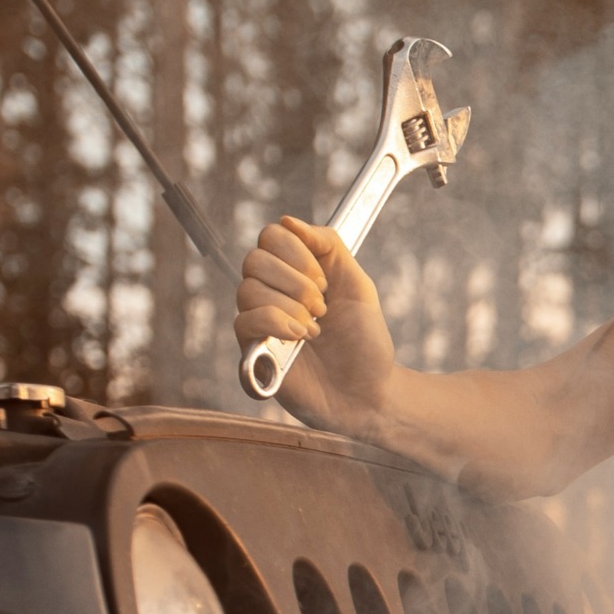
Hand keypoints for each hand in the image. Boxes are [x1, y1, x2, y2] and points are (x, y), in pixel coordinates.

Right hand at [234, 216, 397, 435]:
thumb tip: (289, 221)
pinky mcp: (251, 351)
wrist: (368, 393)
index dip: (296, 251)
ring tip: (315, 329)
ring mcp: (260, 322)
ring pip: (248, 290)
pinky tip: (301, 339)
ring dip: (290, 306)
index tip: (324, 279)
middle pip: (254, 259)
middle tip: (322, 306)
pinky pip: (244, 321)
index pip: (271, 237)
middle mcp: (272, 293)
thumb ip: (328, 246)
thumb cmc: (364, 342)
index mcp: (295, 272)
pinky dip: (276, 324)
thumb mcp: (358, 284)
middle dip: (295, 281)